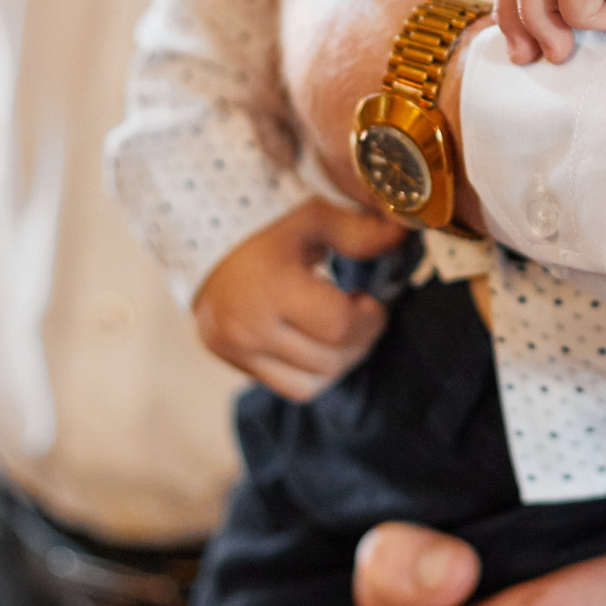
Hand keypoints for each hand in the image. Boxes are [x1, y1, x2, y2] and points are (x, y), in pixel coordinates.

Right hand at [193, 200, 409, 399]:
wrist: (198, 231)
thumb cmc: (264, 222)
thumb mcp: (314, 219)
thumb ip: (362, 233)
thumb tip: (407, 230)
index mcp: (271, 287)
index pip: (339, 325)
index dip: (369, 317)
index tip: (370, 300)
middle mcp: (249, 327)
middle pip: (329, 360)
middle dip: (359, 340)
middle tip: (361, 314)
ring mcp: (235, 349)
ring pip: (310, 384)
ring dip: (338, 361)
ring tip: (338, 329)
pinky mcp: (229, 360)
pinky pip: (286, 387)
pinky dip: (311, 373)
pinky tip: (315, 342)